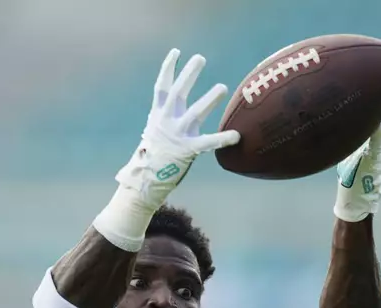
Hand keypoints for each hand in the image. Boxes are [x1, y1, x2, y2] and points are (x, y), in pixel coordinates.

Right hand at [115, 49, 239, 209]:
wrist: (144, 181)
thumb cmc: (153, 157)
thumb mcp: (156, 133)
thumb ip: (168, 119)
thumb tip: (179, 108)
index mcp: (158, 115)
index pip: (162, 87)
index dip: (168, 68)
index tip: (176, 52)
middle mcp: (166, 121)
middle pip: (177, 92)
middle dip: (188, 74)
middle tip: (200, 58)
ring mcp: (176, 135)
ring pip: (195, 112)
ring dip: (209, 99)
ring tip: (222, 87)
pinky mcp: (187, 150)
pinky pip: (208, 142)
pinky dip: (223, 138)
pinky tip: (236, 135)